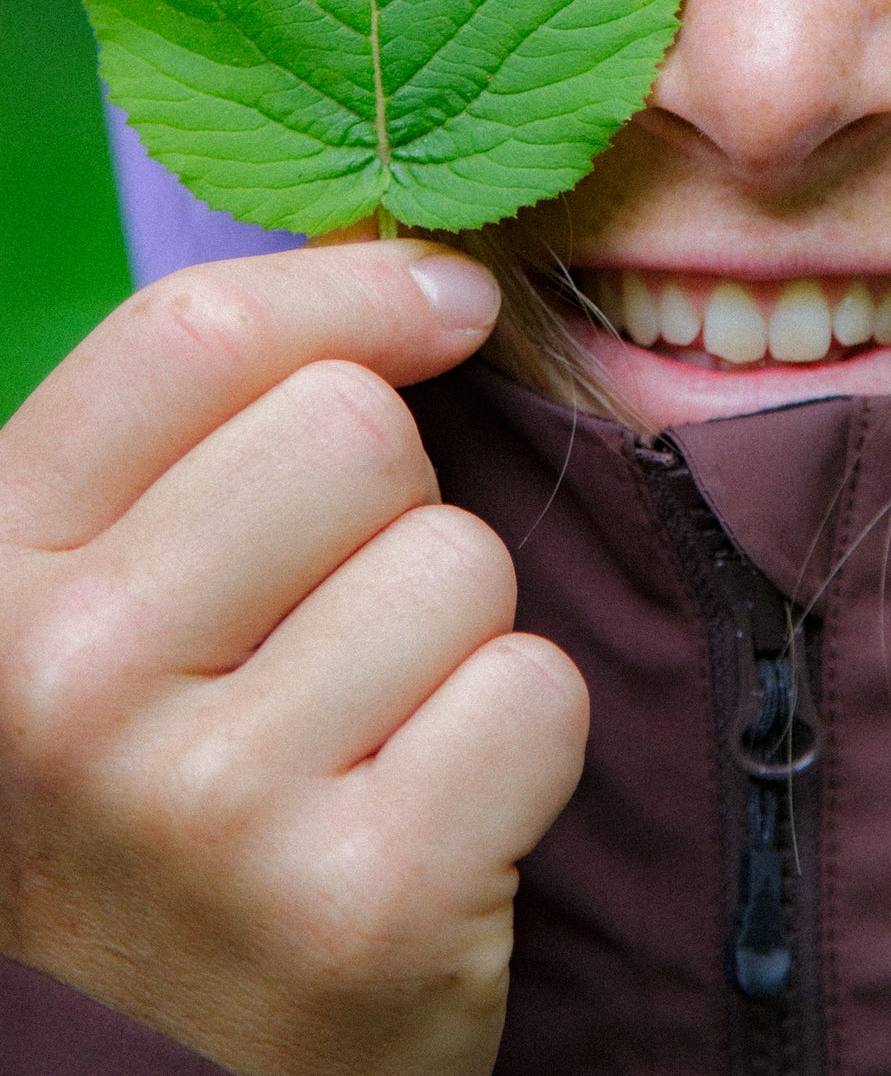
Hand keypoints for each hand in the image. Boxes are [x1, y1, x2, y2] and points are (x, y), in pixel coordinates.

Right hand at [0, 241, 587, 1075]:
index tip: (445, 305)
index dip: (356, 293)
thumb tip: (428, 274)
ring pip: (462, 561)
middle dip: (391, 510)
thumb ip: (210, 435)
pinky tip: (429, 819)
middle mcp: (65, 682)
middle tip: (333, 632)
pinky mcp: (358, 906)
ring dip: (454, 639)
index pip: (195, 334)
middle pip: (356, 431)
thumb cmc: (164, 804)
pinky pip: (536, 693)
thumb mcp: (114, 606)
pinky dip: (514, 747)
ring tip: (368, 742)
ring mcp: (205, 804)